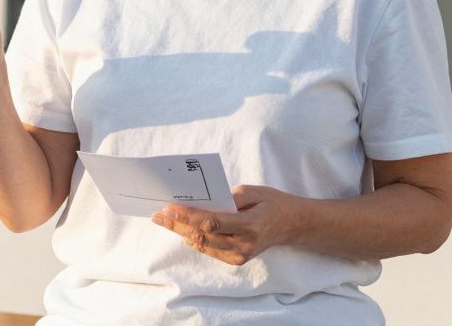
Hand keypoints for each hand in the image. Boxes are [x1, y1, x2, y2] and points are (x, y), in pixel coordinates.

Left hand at [150, 185, 301, 265]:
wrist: (292, 225)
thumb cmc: (272, 203)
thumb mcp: (253, 192)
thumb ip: (227, 199)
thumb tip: (200, 202)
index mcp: (250, 225)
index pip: (211, 222)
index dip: (188, 216)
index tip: (170, 208)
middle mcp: (244, 244)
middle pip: (202, 236)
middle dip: (177, 225)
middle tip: (159, 215)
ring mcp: (240, 255)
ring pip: (203, 245)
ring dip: (181, 233)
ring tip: (164, 221)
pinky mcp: (237, 260)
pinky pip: (210, 250)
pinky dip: (194, 240)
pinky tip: (181, 231)